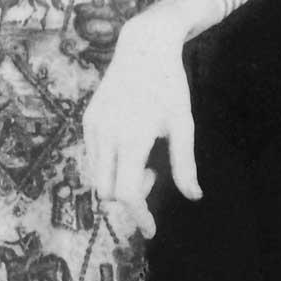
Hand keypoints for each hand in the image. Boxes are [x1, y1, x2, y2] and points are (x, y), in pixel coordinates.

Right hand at [83, 12, 198, 236]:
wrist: (143, 49)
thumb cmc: (170, 87)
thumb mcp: (183, 126)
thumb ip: (185, 164)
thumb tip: (194, 197)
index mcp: (131, 140)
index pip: (127, 194)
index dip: (139, 216)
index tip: (150, 230)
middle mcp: (105, 136)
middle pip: (106, 192)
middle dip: (129, 200)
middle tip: (155, 178)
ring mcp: (91, 128)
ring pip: (95, 178)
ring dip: (119, 182)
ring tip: (146, 161)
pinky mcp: (87, 122)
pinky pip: (92, 159)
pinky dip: (110, 167)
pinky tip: (132, 150)